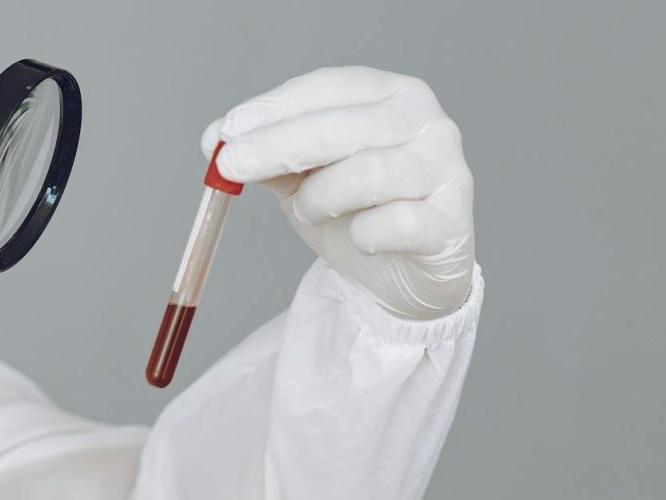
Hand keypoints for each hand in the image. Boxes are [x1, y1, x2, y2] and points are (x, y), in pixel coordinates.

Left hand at [202, 66, 474, 319]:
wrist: (403, 274)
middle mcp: (426, 123)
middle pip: (342, 127)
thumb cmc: (354, 212)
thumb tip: (213, 140)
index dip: (274, 107)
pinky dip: (363, 234)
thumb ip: (266, 156)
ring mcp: (446, 170)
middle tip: (230, 165)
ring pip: (366, 174)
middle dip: (276, 145)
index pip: (327, 88)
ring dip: (319, 198)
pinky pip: (394, 224)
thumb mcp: (303, 177)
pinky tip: (360, 239)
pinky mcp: (451, 221)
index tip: (226, 131)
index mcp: (390, 95)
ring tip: (309, 211)